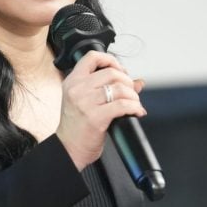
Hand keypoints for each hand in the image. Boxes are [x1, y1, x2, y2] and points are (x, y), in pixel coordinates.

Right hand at [56, 50, 145, 169]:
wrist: (68, 149)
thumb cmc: (76, 127)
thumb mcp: (86, 102)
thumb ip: (109, 88)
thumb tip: (138, 82)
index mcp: (73, 81)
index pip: (92, 57)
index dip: (111, 60)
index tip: (120, 71)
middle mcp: (77, 89)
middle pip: (111, 72)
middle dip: (127, 82)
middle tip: (131, 92)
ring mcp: (85, 103)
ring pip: (120, 88)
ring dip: (133, 96)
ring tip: (134, 104)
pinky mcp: (95, 117)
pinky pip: (123, 105)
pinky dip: (135, 108)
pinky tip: (136, 112)